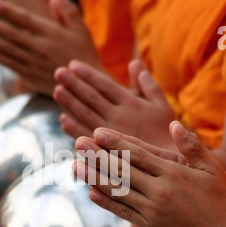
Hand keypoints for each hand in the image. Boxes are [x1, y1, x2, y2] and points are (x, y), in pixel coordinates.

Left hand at [0, 0, 102, 95]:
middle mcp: (40, 48)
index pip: (25, 19)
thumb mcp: (82, 31)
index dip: (8, 11)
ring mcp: (34, 64)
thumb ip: (69, 13)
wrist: (86, 87)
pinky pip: (12, 65)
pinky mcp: (32, 77)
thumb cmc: (85, 56)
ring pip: (8, 50)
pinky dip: (0, 57)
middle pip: (11, 34)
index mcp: (51, 35)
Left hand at [54, 60, 174, 148]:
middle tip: (58, 72)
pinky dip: (74, 128)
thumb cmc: (165, 132)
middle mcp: (120, 117)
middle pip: (92, 98)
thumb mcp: (162, 106)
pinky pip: (88, 137)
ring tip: (57, 91)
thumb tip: (134, 63)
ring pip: (86, 116)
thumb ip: (147, 86)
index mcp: (132, 104)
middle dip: (74, 84)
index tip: (73, 65)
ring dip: (70, 103)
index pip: (105, 85)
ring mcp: (111, 134)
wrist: (168, 163)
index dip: (88, 74)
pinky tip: (63, 120)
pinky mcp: (107, 150)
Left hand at [74, 121, 225, 226]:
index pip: (138, 153)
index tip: (97, 132)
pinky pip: (124, 212)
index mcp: (174, 172)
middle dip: (98, 155)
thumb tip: (174, 125)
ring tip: (75, 166)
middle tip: (78, 143)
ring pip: (118, 190)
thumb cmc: (222, 200)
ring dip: (94, 177)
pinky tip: (91, 193)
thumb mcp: (214, 168)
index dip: (115, 142)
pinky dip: (107, 203)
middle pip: (122, 169)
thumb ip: (192, 147)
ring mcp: (153, 210)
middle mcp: (160, 190)